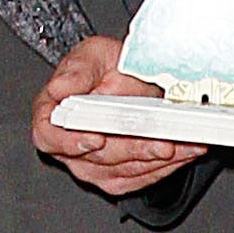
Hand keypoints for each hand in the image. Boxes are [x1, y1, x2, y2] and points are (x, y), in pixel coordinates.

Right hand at [32, 35, 197, 199]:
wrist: (125, 77)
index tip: (96, 138)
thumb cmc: (102, 68)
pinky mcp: (116, 175)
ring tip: (185, 145)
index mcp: (52, 114)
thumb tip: (61, 88)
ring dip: (158, 160)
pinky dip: (166, 166)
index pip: (49, 136)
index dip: (71, 141)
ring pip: (123, 171)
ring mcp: (91, 164)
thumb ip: (78, 71)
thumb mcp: (90, 55)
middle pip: (97, 157)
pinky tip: (184, 153)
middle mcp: (68, 145)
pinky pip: (140, 178)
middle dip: (134, 150)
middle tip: (161, 143)